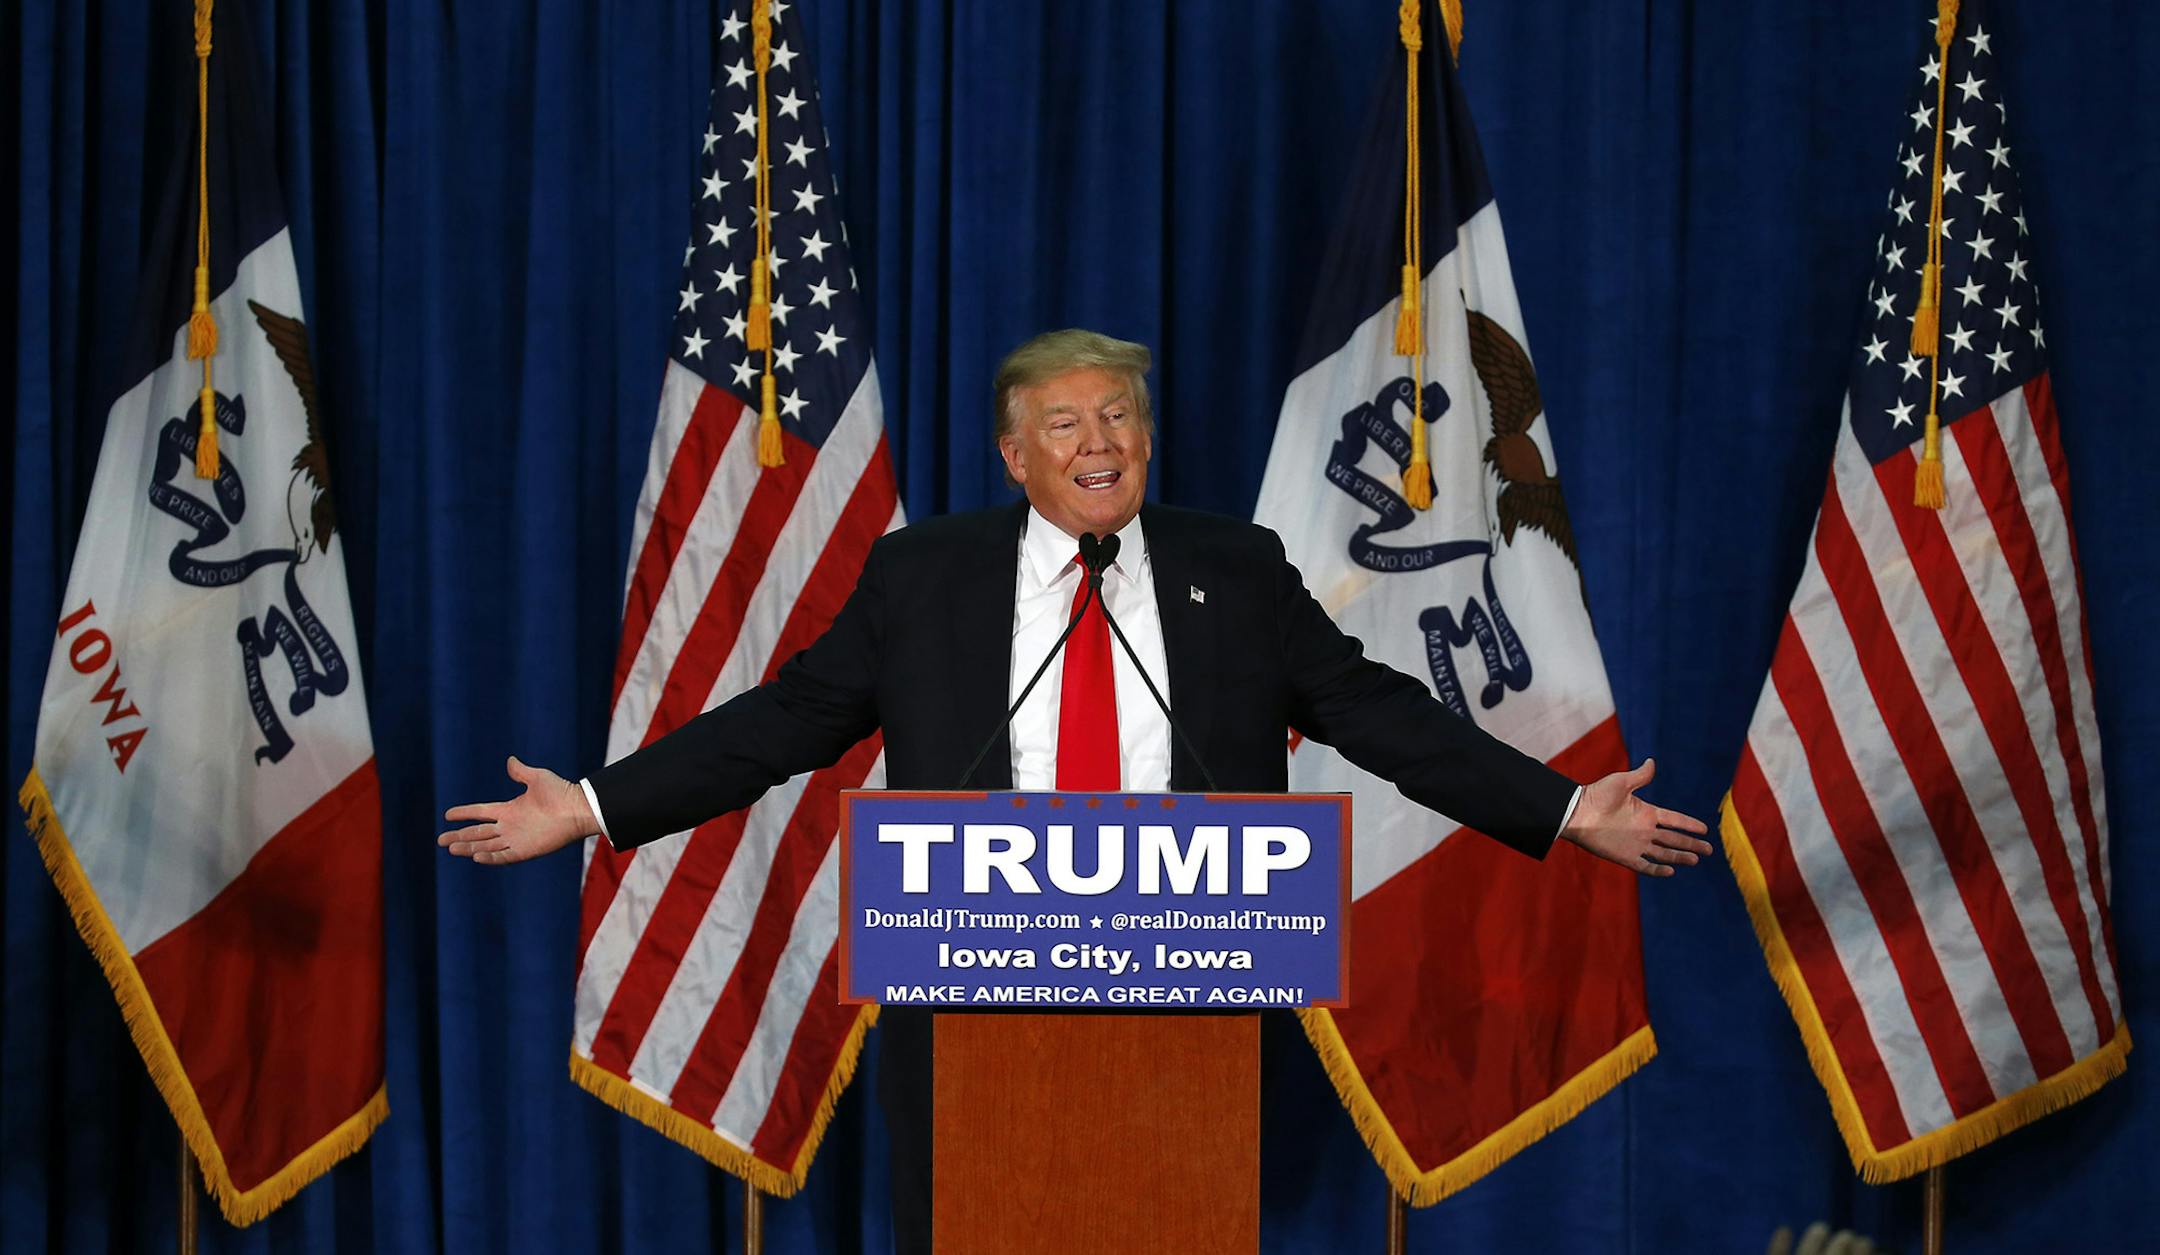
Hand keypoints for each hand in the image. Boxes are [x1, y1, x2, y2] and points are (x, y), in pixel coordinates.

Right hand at [438, 755, 599, 865]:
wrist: (578, 809)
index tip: (448, 815)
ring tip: (451, 848)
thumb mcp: (537, 777)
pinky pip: (503, 856)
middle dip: (459, 836)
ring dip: (468, 847)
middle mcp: (510, 826)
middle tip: (440, 840)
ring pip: (486, 845)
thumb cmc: (561, 792)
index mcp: (510, 809)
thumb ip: (521, 772)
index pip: (480, 812)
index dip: (464, 813)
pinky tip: (475, 856)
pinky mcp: (525, 850)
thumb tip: (510, 761)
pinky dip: (489, 857)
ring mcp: (516, 839)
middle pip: (478, 833)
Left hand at [1559, 757, 1711, 876]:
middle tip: (1709, 850)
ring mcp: (1635, 844)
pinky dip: (1657, 869)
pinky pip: (1645, 865)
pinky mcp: (1625, 856)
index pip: (1673, 819)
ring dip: (1679, 856)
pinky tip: (1671, 871)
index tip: (1704, 829)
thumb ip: (1640, 776)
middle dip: (1691, 844)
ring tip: (1695, 860)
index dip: (1688, 824)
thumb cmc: (1596, 795)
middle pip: (1673, 839)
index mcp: (1646, 812)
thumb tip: (1652, 761)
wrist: (1576, 813)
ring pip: (1664, 852)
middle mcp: (1644, 830)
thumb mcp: (1621, 782)